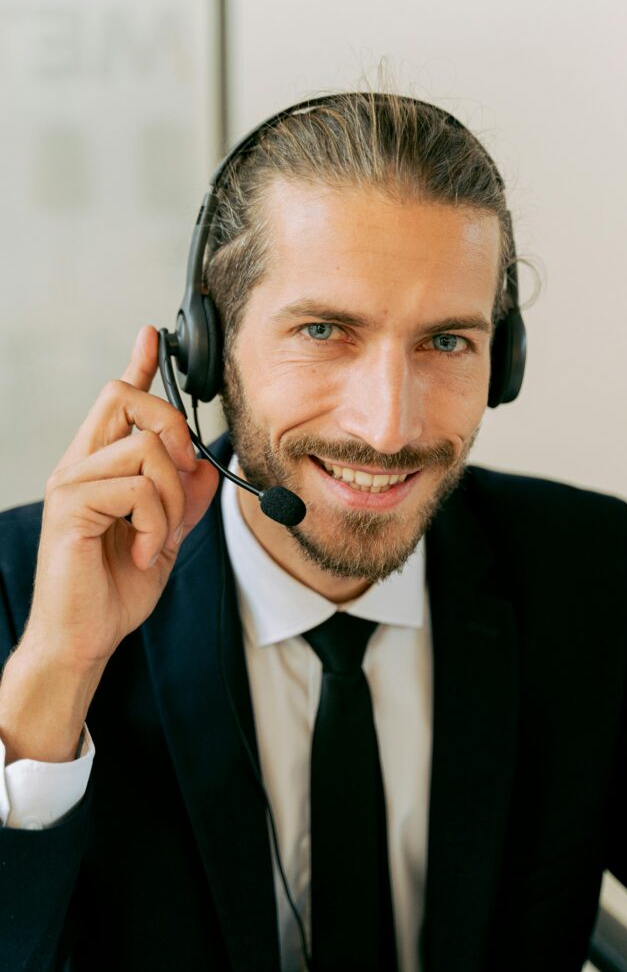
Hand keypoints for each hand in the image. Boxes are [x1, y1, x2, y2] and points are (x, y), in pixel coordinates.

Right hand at [0, 326, 218, 759]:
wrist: (85, 637)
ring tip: (158, 538)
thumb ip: (185, 499)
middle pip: (129, 399)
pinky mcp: (73, 508)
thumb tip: (209, 466)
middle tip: (183, 479)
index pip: (118, 400)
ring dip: (172, 499)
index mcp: (100, 466)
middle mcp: (80, 465)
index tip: (152, 334)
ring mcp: (72, 483)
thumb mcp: (165, 536)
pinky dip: (158, 524)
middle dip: (174, 430)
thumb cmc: (114, 589)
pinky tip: (145, 551)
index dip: (138, 364)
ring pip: (147, 450)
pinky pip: (138, 489)